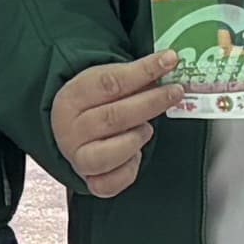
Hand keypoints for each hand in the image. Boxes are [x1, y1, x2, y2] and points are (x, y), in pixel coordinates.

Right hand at [51, 52, 185, 196]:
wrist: (73, 132)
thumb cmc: (96, 105)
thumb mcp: (107, 83)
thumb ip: (134, 78)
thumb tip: (168, 65)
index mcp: (70, 98)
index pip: (110, 83)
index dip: (143, 71)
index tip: (169, 60)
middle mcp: (69, 130)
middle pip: (113, 117)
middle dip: (150, 103)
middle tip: (174, 93)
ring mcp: (78, 157)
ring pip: (109, 154)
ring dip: (136, 139)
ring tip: (146, 129)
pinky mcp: (90, 181)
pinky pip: (111, 183)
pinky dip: (129, 170)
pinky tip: (136, 155)